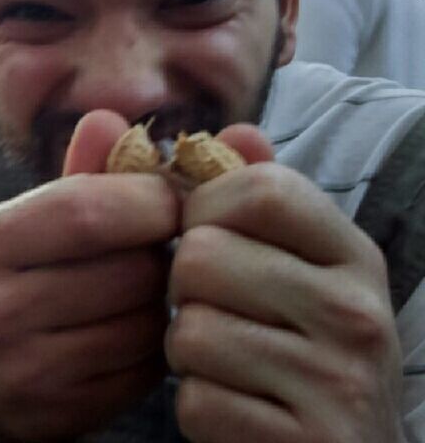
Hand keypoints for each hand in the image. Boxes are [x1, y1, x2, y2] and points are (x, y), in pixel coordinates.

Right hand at [0, 110, 175, 440]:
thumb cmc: (7, 287)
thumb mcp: (25, 225)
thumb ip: (77, 174)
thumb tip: (112, 118)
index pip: (88, 210)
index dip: (151, 199)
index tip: (171, 198)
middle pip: (128, 270)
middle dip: (162, 254)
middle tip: (166, 247)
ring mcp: (26, 369)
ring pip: (145, 322)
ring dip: (164, 302)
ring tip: (147, 290)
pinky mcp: (60, 414)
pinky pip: (145, 371)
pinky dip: (156, 348)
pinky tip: (136, 334)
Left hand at [166, 125, 403, 442]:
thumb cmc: (305, 350)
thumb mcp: (300, 269)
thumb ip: (260, 199)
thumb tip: (231, 131)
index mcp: (353, 255)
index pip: (254, 188)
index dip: (202, 210)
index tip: (209, 240)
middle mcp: (356, 312)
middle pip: (200, 257)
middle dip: (186, 292)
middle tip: (219, 316)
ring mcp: (337, 381)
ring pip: (187, 332)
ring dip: (187, 355)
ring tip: (230, 365)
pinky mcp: (305, 441)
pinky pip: (195, 402)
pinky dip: (200, 410)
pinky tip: (238, 410)